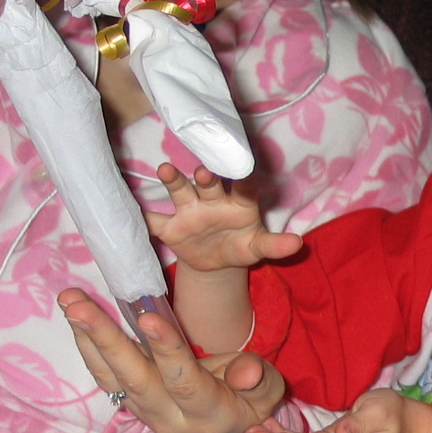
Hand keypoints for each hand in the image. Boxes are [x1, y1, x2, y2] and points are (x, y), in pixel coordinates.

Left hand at [59, 288, 286, 432]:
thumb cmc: (246, 403)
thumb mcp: (266, 394)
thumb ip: (259, 380)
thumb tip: (245, 372)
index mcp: (208, 414)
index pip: (184, 382)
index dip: (167, 350)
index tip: (148, 317)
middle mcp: (168, 416)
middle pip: (134, 379)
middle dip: (106, 340)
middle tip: (78, 306)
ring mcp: (142, 410)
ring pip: (111, 376)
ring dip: (86, 338)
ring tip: (68, 301)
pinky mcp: (127, 400)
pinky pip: (103, 374)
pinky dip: (86, 344)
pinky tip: (73, 313)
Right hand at [145, 164, 303, 273]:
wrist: (216, 262)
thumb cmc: (241, 245)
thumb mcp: (259, 248)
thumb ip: (276, 245)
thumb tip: (299, 244)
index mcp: (238, 202)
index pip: (243, 187)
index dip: (243, 179)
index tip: (244, 171)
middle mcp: (212, 200)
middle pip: (208, 184)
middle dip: (206, 176)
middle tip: (204, 171)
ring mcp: (189, 211)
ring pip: (180, 191)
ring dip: (173, 181)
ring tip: (166, 170)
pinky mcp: (171, 227)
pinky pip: (155, 221)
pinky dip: (143, 216)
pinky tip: (132, 210)